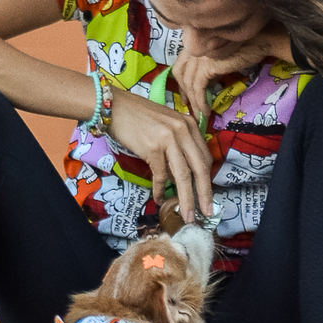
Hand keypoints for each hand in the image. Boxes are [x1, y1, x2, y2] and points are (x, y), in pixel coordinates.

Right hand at [108, 87, 213, 222]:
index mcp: (189, 125)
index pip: (205, 157)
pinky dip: (160, 189)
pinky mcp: (153, 148)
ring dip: (186, 199)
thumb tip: (183, 172)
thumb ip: (179, 142)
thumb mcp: (167, 124)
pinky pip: (160, 175)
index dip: (207, 180)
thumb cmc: (139, 116)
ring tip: (187, 215)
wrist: (115, 107)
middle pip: (199, 168)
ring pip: (183, 175)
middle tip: (207, 213)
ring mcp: (168, 139)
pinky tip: (159, 198)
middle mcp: (183, 130)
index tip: (208, 195)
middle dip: (204, 193)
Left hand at [172, 27, 293, 121]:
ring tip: (200, 113)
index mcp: (196, 43)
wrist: (260, 42)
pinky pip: (199, 87)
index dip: (181, 82)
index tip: (185, 96)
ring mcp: (199, 55)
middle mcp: (194, 47)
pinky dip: (201, 101)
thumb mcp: (222, 59)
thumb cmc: (245, 47)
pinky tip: (206, 110)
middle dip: (184, 92)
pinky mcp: (207, 65)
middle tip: (188, 106)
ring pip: (189, 83)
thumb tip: (208, 84)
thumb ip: (211, 69)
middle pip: (180, 73)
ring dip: (194, 101)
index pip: (180, 64)